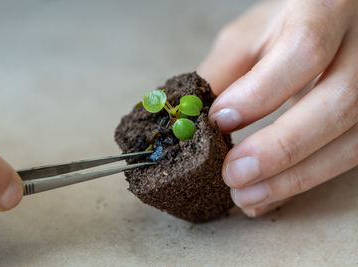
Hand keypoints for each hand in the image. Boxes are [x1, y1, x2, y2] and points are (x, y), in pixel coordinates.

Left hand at [198, 0, 357, 216]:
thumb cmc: (285, 27)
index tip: (220, 121)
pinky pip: (348, 157)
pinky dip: (305, 180)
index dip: (261, 93)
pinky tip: (271, 192)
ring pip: (351, 141)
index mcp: (327, 9)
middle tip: (233, 175)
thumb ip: (222, 74)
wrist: (332, 24)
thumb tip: (193, 122)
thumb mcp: (249, 38)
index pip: (304, 51)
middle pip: (339, 102)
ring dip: (294, 177)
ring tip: (247, 196)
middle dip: (280, 148)